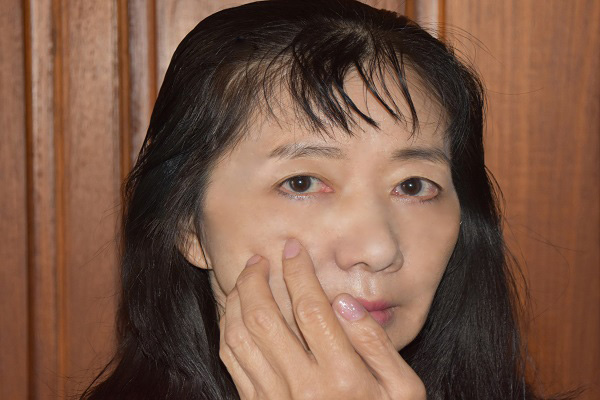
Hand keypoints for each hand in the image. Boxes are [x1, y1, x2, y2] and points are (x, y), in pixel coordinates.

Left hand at [219, 238, 425, 399]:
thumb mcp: (403, 389)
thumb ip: (376, 344)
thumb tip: (343, 302)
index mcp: (342, 376)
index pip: (310, 308)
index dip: (298, 272)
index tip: (294, 249)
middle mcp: (301, 386)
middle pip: (263, 317)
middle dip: (256, 279)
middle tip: (259, 259)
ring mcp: (273, 399)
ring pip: (239, 337)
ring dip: (236, 300)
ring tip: (245, 279)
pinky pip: (232, 361)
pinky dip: (228, 329)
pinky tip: (236, 312)